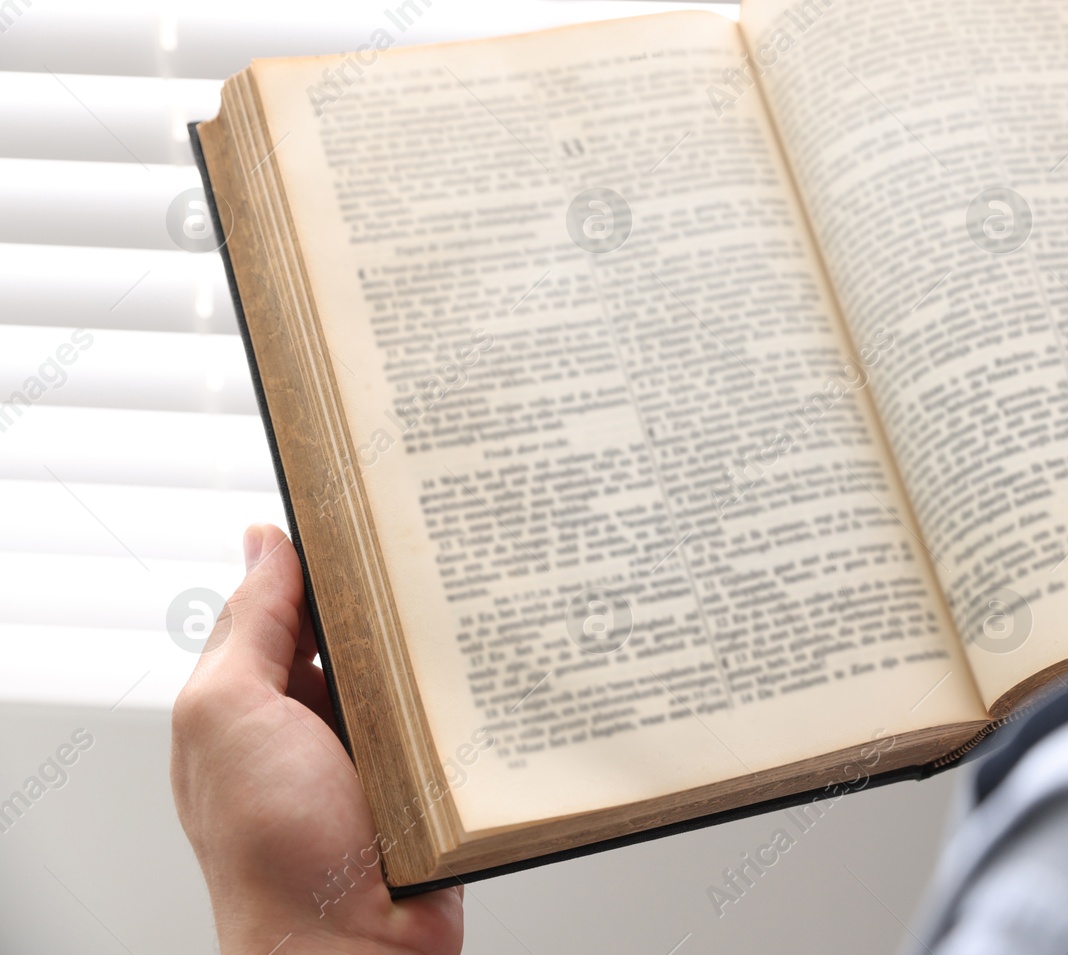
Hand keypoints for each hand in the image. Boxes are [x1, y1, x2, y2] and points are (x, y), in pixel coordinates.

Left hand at [171, 524, 463, 953]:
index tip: (365, 501)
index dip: (322, 551)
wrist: (352, 948)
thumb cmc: (272, 853)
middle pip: (363, 625)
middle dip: (394, 593)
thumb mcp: (228, 717)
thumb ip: (249, 626)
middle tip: (432, 541)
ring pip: (418, 664)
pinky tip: (495, 666)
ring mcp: (378, 747)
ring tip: (471, 601)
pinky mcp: (433, 773)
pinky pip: (459, 712)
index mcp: (254, 696)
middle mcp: (315, 718)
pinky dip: (475, 693)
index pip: (288, 597)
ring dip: (441, 645)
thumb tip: (263, 540)